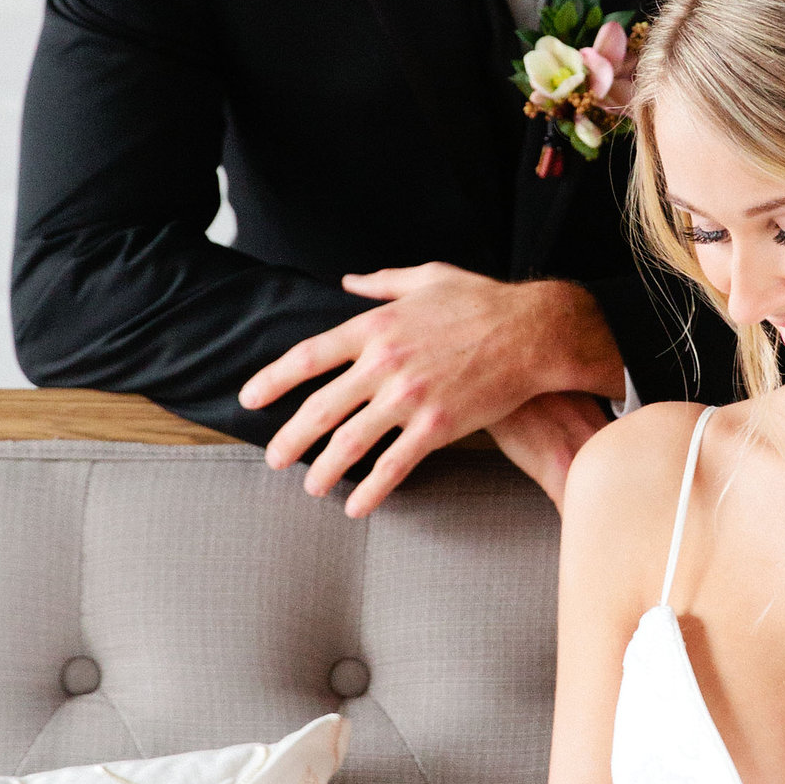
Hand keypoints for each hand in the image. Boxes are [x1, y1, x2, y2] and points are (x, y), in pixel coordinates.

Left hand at [242, 268, 623, 517]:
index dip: (273, 380)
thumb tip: (348, 282)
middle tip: (273, 458)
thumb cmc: (483, 301)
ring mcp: (409, 397)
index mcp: (375, 326)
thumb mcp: (428, 277)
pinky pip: (394, 465)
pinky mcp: (437, 426)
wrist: (535, 332)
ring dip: (324, 469)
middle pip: (320, 406)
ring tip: (309, 486)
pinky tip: (356, 506)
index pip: (308, 356)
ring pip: (350, 442)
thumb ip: (382, 284)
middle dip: (290, 438)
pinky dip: (371, 489)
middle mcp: (383, 363)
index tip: (250, 400)